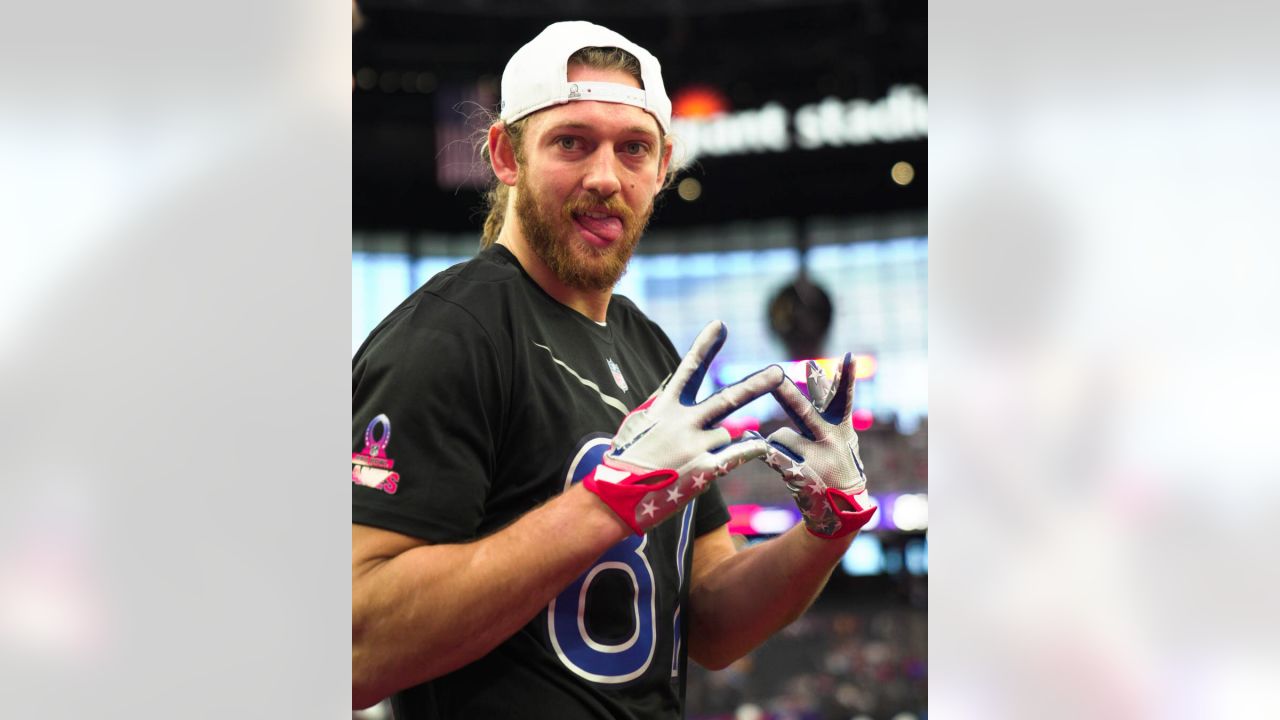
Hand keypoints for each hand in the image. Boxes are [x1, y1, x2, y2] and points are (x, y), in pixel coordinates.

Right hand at [584, 321, 782, 533]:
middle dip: (755, 385)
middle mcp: (684, 422)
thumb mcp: (636, 422)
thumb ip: (658, 403)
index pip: (688, 369)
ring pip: (726, 433)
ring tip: (687, 458)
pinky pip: (737, 455)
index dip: (704, 346)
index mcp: (665, 407)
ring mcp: (695, 445)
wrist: (616, 496)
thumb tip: (670, 386)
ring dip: (715, 443)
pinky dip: (751, 449)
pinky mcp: (704, 469)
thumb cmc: (623, 460)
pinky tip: (763, 445)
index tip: (720, 325)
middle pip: (727, 399)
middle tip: (779, 372)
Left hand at [764, 353, 875, 538]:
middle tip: (775, 375)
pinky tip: (750, 441)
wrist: (843, 508)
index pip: (843, 398)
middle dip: (787, 395)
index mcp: (841, 427)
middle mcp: (829, 441)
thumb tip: (814, 366)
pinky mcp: (798, 474)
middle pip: (803, 413)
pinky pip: (770, 455)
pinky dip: (759, 448)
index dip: (846, 378)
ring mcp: (814, 459)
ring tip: (796, 457)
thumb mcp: (841, 431)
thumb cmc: (838, 460)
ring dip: (779, 441)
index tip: (848, 357)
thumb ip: (828, 402)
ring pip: (781, 435)